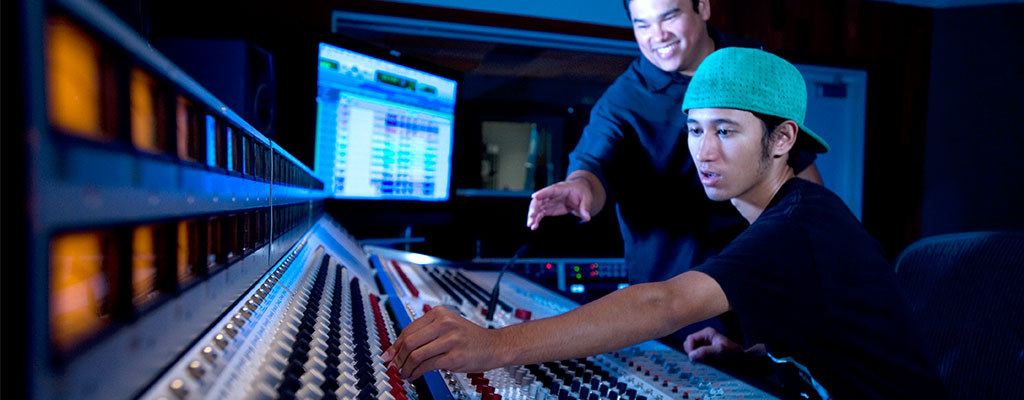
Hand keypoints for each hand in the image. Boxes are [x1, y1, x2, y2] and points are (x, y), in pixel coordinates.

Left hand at [381, 306, 504, 379]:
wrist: (495, 346)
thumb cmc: (470, 338)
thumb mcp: (448, 326)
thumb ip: (426, 333)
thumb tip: (398, 348)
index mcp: (439, 313)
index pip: (408, 329)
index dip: (395, 345)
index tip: (388, 355)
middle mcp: (444, 323)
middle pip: (409, 342)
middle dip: (398, 357)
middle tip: (394, 366)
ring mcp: (450, 340)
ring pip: (416, 355)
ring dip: (406, 367)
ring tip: (405, 373)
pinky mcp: (454, 357)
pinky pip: (427, 366)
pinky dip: (416, 373)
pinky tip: (415, 376)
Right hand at [526, 180, 593, 229]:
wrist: (579, 193)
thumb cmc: (582, 192)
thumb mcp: (587, 198)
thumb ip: (585, 208)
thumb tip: (587, 218)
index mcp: (560, 189)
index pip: (550, 190)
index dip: (542, 193)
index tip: (534, 196)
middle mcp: (551, 195)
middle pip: (539, 200)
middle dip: (534, 207)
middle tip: (531, 216)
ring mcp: (548, 202)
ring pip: (537, 208)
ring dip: (532, 216)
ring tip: (530, 225)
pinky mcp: (548, 209)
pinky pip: (540, 214)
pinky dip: (536, 220)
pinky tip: (534, 227)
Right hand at [682, 327, 741, 360]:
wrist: (741, 359)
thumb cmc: (732, 353)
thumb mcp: (719, 351)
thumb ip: (705, 351)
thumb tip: (691, 355)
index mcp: (707, 332)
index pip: (690, 338)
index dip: (690, 348)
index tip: (693, 358)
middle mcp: (704, 336)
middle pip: (689, 342)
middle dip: (691, 351)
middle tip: (697, 360)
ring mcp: (704, 343)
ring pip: (691, 348)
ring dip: (694, 355)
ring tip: (701, 361)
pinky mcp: (705, 349)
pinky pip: (696, 352)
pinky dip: (697, 357)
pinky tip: (703, 361)